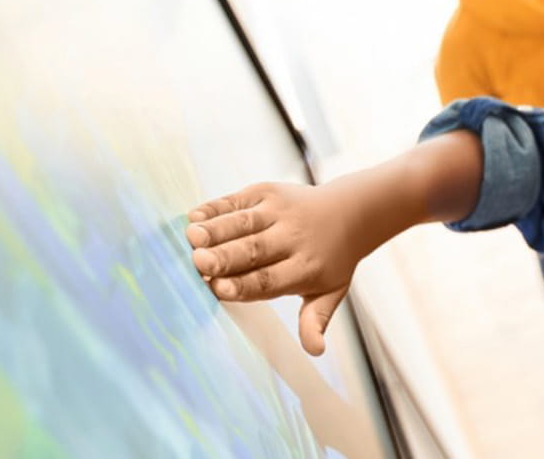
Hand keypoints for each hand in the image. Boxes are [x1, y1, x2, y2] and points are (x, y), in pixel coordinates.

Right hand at [187, 182, 362, 354]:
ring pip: (244, 222)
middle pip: (254, 250)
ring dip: (216, 229)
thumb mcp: (331, 291)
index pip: (270, 280)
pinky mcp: (267, 192)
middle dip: (225, 257)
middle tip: (199, 263)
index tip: (218, 289)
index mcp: (305, 267)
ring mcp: (279, 211)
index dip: (243, 285)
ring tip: (191, 237)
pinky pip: (237, 200)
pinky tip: (194, 216)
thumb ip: (316, 320)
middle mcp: (292, 237)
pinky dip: (215, 208)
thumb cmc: (331, 260)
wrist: (352, 212)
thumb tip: (316, 351)